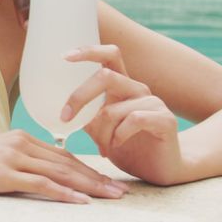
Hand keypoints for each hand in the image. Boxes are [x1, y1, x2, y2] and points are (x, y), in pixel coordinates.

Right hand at [0, 130, 127, 202]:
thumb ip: (17, 161)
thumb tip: (38, 175)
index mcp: (20, 138)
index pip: (63, 155)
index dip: (89, 169)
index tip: (108, 182)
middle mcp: (20, 143)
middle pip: (68, 163)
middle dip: (97, 179)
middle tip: (121, 192)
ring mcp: (12, 158)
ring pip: (60, 172)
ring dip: (90, 187)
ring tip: (111, 198)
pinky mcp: (3, 173)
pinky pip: (41, 184)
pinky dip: (64, 194)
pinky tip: (81, 203)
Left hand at [64, 45, 182, 184]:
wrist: (157, 170)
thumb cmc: (125, 146)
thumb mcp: (98, 128)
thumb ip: (83, 114)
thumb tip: (56, 110)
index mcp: (121, 84)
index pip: (108, 55)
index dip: (88, 51)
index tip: (64, 56)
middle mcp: (136, 88)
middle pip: (105, 76)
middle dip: (80, 96)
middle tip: (65, 117)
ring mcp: (153, 102)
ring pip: (113, 109)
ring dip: (100, 132)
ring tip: (102, 148)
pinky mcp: (165, 119)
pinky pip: (134, 120)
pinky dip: (118, 136)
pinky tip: (117, 146)